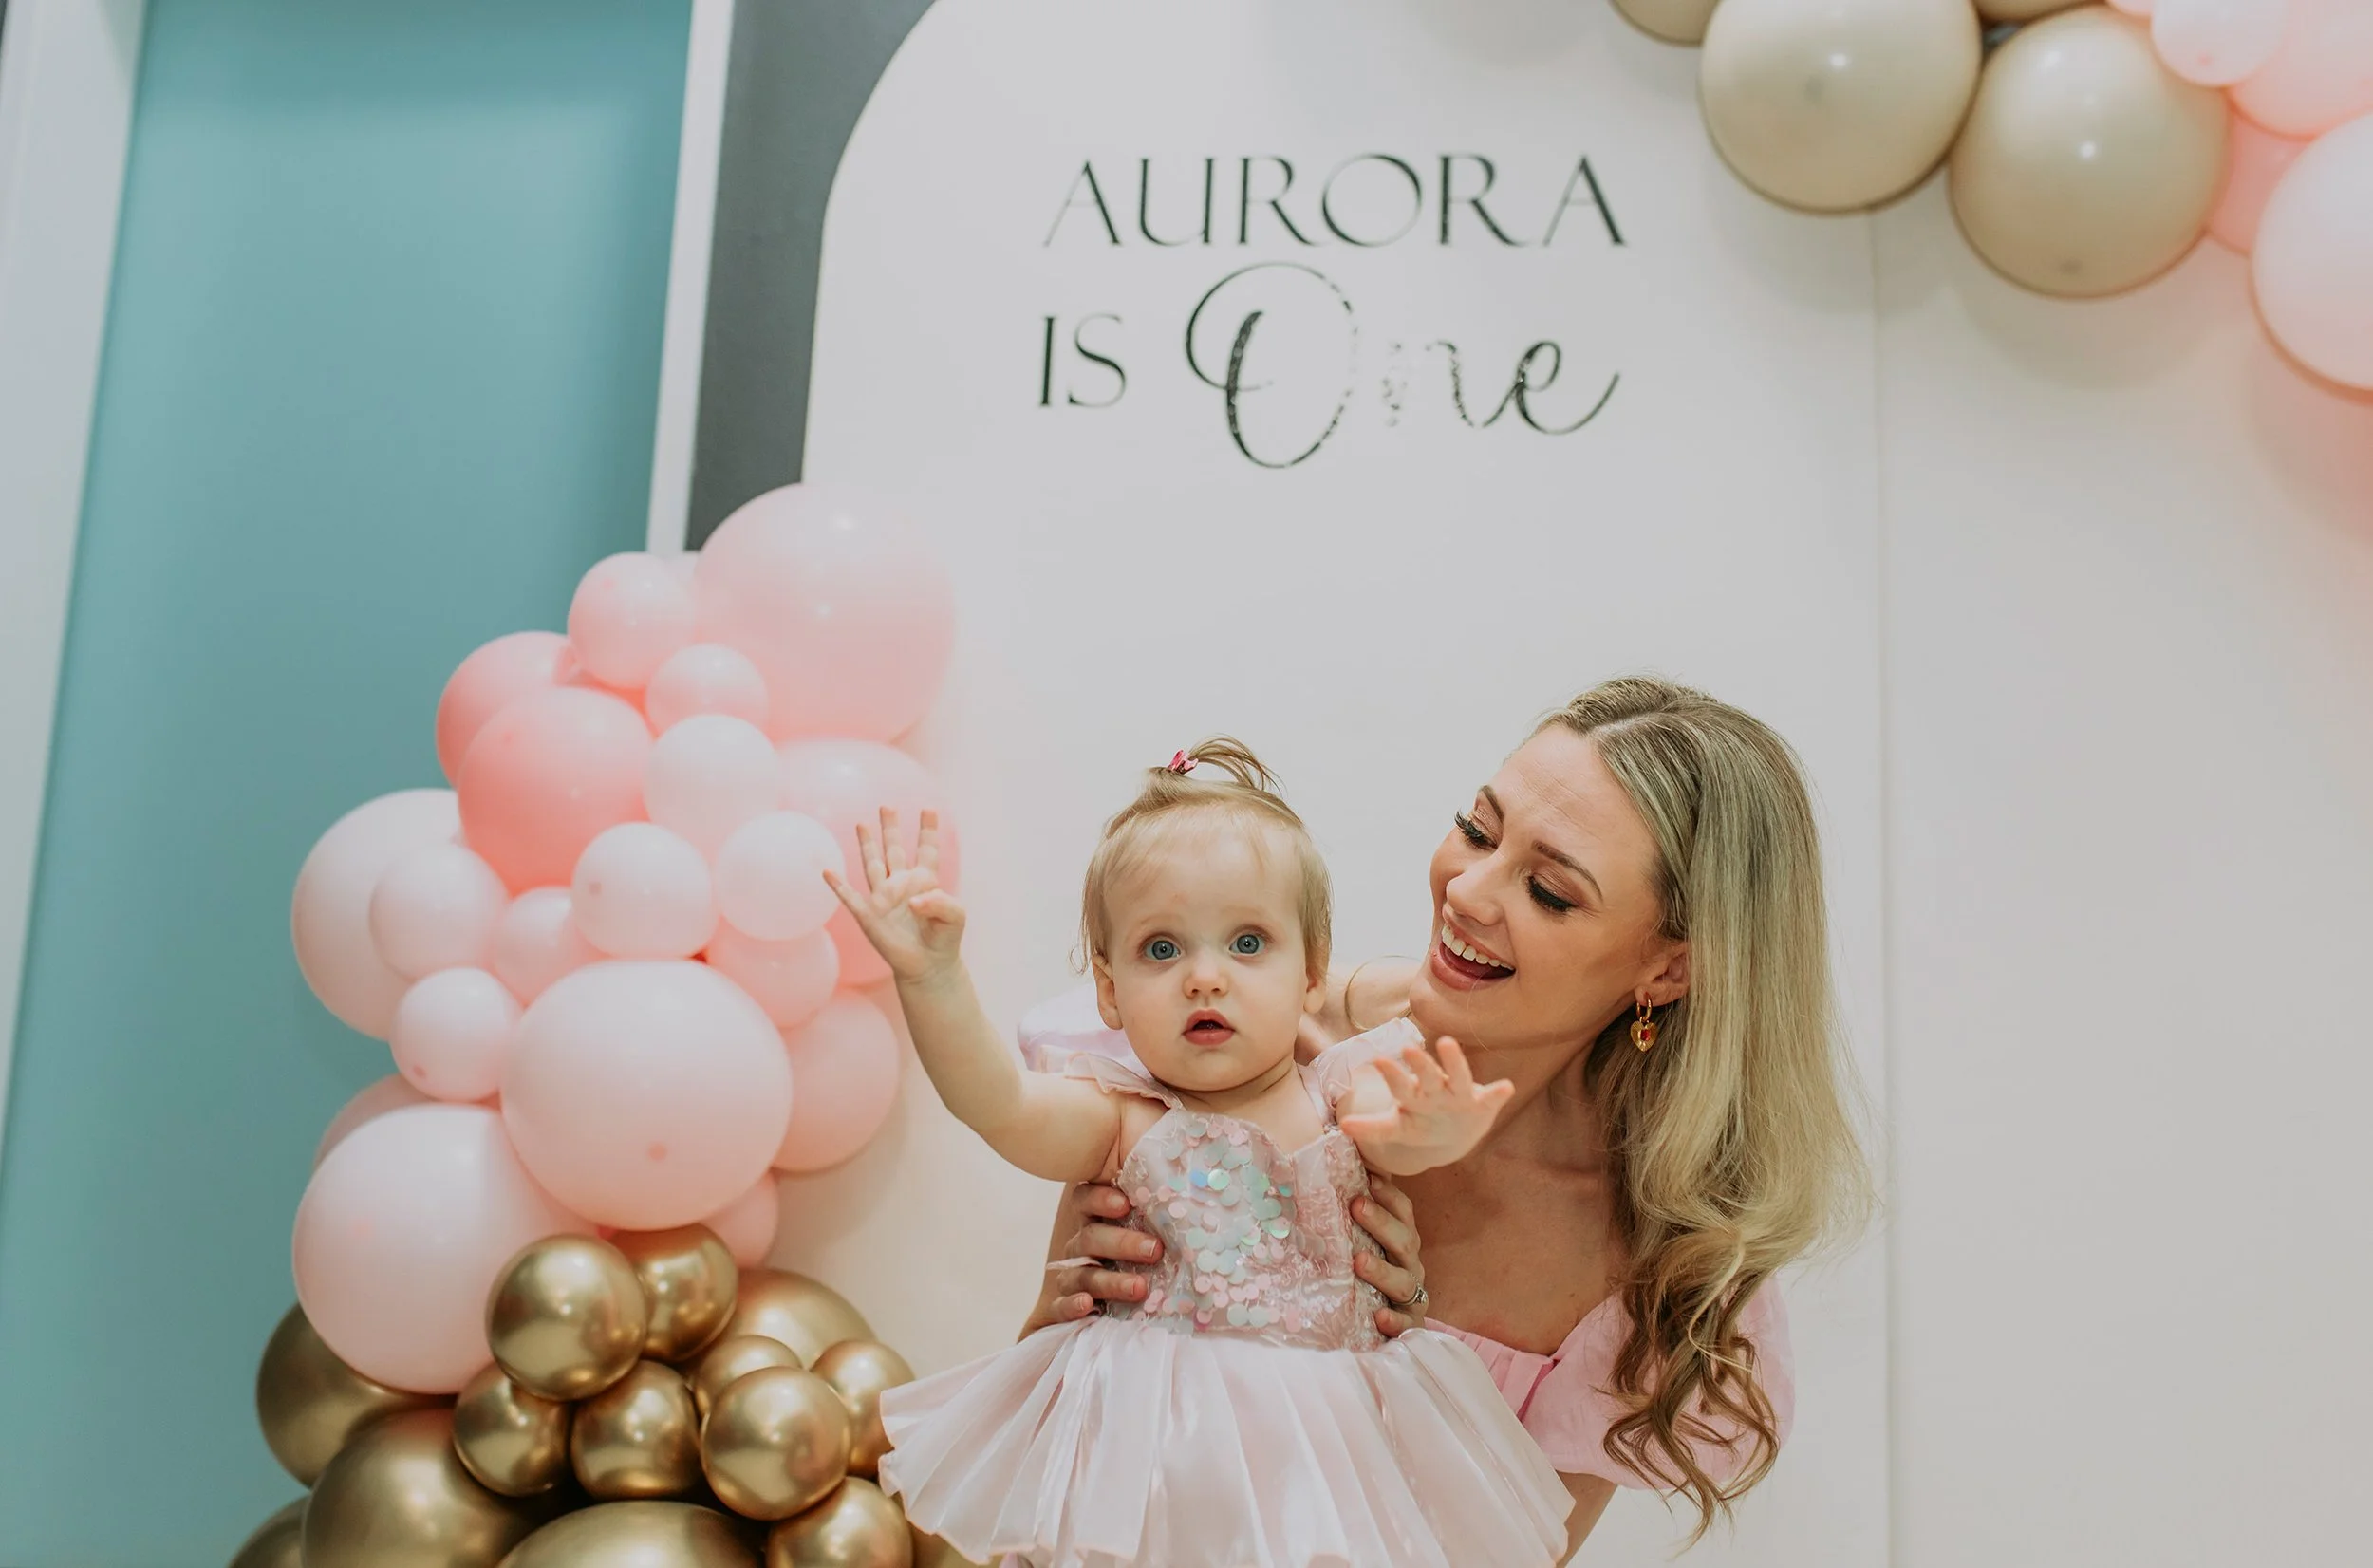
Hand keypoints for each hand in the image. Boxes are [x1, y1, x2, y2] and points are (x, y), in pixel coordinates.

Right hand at [823, 808, 963, 982]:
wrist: (929, 965)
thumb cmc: (944, 938)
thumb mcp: (956, 917)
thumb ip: (941, 902)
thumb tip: (913, 901)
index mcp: (925, 880)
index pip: (926, 849)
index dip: (928, 830)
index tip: (929, 809)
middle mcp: (902, 884)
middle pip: (894, 849)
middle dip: (891, 828)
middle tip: (887, 806)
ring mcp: (884, 898)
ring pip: (873, 865)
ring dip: (867, 845)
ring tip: (862, 824)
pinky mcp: (869, 916)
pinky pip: (850, 898)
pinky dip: (838, 886)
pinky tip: (828, 872)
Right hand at [1022, 1183, 1160, 1335]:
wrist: (1118, 1307)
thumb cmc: (1149, 1258)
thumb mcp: (1159, 1232)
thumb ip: (1169, 1209)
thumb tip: (1208, 1176)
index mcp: (1097, 1220)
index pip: (1086, 1199)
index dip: (1100, 1198)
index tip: (1125, 1204)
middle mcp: (1082, 1246)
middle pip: (1090, 1237)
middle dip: (1122, 1243)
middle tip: (1155, 1249)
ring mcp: (1072, 1277)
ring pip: (1082, 1274)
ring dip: (1110, 1281)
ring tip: (1139, 1287)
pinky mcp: (1065, 1308)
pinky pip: (1060, 1306)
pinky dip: (1071, 1305)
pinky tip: (1086, 1305)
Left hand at [1338, 1036, 1514, 1174]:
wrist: (1454, 1133)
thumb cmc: (1421, 1123)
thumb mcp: (1398, 1128)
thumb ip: (1373, 1128)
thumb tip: (1342, 1126)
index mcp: (1413, 1095)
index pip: (1399, 1084)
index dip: (1391, 1074)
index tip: (1376, 1060)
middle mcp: (1436, 1089)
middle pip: (1426, 1075)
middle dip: (1419, 1064)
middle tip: (1408, 1048)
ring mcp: (1459, 1095)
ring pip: (1458, 1076)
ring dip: (1454, 1061)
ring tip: (1449, 1044)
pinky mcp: (1482, 1104)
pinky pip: (1491, 1098)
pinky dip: (1498, 1093)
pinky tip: (1506, 1087)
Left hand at [1351, 1176, 1426, 1337]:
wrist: (1392, 1327)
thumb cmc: (1370, 1278)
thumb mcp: (1365, 1246)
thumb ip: (1355, 1220)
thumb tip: (1329, 1178)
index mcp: (1402, 1242)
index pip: (1403, 1213)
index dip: (1389, 1195)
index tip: (1368, 1177)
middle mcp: (1410, 1266)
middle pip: (1403, 1241)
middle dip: (1381, 1222)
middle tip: (1356, 1205)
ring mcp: (1411, 1297)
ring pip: (1402, 1282)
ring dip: (1382, 1271)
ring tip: (1359, 1261)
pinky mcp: (1408, 1326)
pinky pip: (1404, 1324)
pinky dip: (1393, 1321)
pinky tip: (1379, 1317)